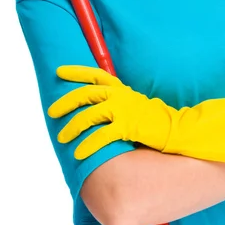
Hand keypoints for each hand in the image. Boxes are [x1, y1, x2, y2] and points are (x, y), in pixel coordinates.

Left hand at [48, 67, 175, 159]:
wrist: (172, 128)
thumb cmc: (150, 119)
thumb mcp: (132, 104)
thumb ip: (116, 102)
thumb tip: (94, 108)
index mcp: (120, 89)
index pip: (95, 75)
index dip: (76, 72)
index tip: (59, 71)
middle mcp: (119, 95)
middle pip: (85, 94)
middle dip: (66, 103)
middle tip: (52, 112)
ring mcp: (123, 109)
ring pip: (89, 116)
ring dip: (73, 127)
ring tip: (63, 137)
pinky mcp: (127, 126)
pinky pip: (101, 135)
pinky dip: (88, 145)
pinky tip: (79, 153)